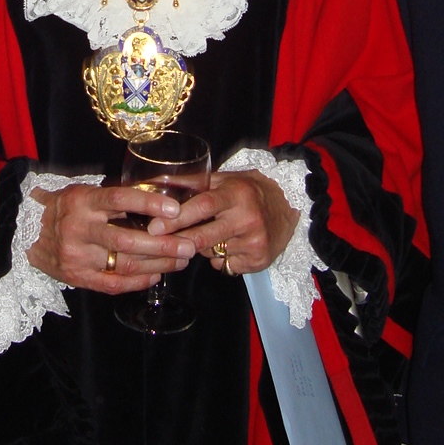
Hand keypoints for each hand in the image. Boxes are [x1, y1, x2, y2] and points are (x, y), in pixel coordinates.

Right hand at [26, 182, 195, 294]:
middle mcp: (78, 228)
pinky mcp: (77, 277)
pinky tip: (157, 275)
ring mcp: (77, 256)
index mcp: (81, 201)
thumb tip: (158, 198)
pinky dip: (139, 280)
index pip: (118, 199)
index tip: (175, 209)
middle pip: (126, 240)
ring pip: (124, 264)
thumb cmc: (63, 209)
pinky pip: (114, 283)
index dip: (148, 203)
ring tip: (181, 260)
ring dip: (158, 264)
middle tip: (189, 245)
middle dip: (163, 245)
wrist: (24, 234)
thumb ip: (114, 199)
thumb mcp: (83, 194)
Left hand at [152, 167, 299, 275]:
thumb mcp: (225, 180)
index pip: (204, 205)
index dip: (179, 217)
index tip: (155, 225)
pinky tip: (227, 246)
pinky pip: (224, 265)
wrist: (288, 208)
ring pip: (211, 253)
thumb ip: (194, 183)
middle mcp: (248, 219)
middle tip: (156, 241)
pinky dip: (218, 258)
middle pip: (205, 236)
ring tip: (205, 235)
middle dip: (178, 240)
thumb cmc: (249, 191)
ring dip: (199, 247)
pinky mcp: (258, 261)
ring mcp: (254, 242)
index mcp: (237, 194)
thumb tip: (158, 183)